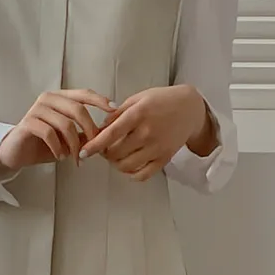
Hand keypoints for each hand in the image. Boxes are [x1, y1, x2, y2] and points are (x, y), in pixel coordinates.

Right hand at [0, 89, 114, 175]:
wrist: (16, 153)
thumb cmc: (43, 144)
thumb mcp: (68, 139)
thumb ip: (84, 134)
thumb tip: (105, 134)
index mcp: (59, 98)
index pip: (83, 94)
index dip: (100, 101)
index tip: (114, 110)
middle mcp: (48, 99)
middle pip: (78, 109)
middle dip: (89, 130)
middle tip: (94, 147)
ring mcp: (37, 109)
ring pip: (65, 124)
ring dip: (74, 145)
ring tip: (75, 158)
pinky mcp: (28, 123)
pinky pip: (49, 133)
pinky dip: (58, 147)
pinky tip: (60, 156)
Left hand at [78, 85, 212, 181]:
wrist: (190, 109)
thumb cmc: (162, 100)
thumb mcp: (138, 99)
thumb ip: (118, 113)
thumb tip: (100, 128)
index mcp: (138, 114)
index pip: (110, 134)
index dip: (94, 145)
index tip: (83, 152)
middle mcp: (147, 133)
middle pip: (116, 153)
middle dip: (104, 153)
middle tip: (103, 148)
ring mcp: (156, 148)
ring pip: (126, 166)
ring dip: (116, 164)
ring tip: (116, 155)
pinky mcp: (164, 159)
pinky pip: (142, 174)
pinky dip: (131, 174)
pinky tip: (128, 165)